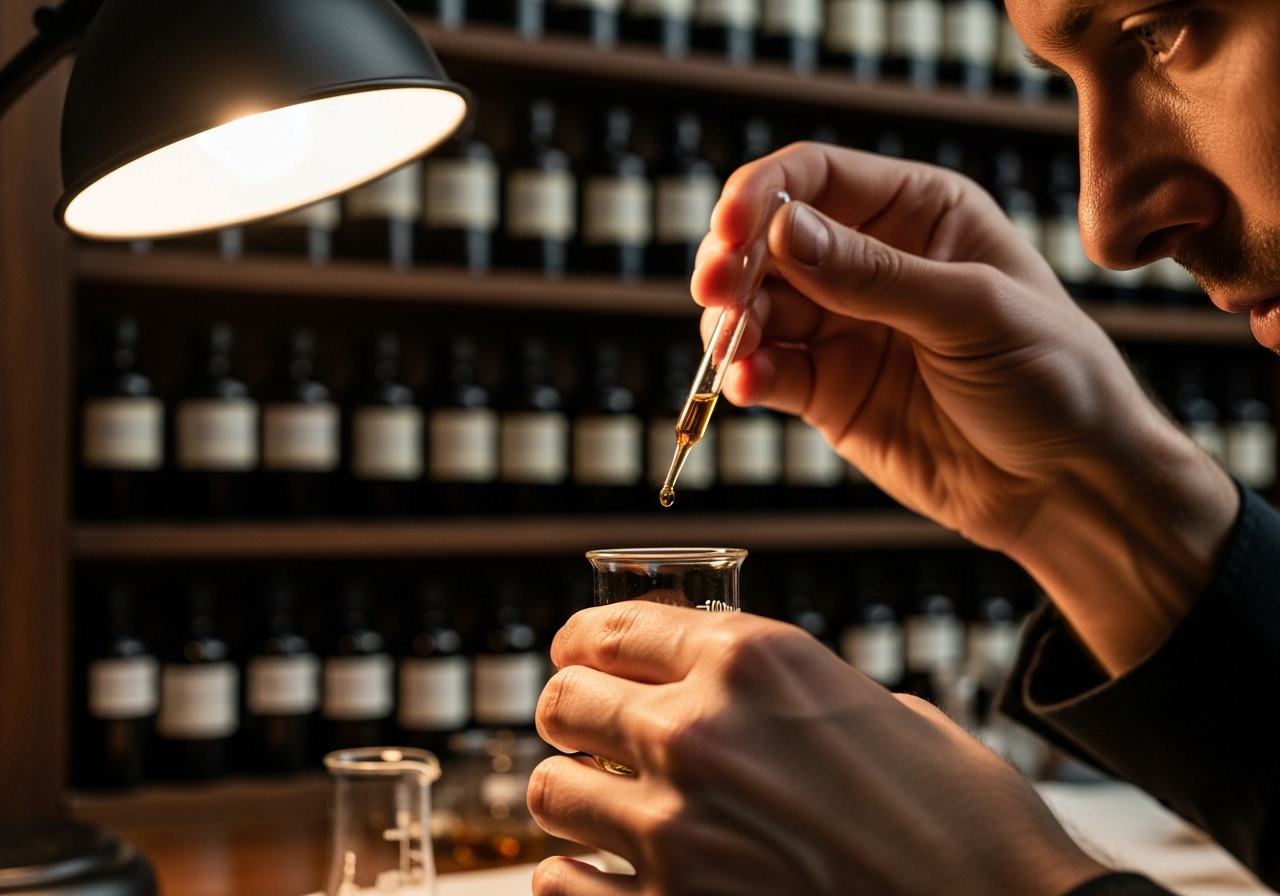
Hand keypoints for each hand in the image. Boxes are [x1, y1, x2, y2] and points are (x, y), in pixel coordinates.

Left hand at [529, 602, 1105, 895]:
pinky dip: (576, 878)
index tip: (579, 654)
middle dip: (570, 713)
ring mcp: (679, 831)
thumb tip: (736, 692)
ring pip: (549, 792)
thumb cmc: (961, 820)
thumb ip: (789, 691)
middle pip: (564, 701)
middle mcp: (700, 732)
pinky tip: (606, 874)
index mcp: (752, 661)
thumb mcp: (879, 709)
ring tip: (598, 806)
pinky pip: (560, 885)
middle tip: (584, 729)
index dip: (583, 640)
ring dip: (571, 796)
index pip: (610, 628)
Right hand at [693, 143, 1236, 673]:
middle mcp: (871, 263)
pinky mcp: (828, 391)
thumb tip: (779, 231)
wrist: (1067, 485)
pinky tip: (748, 385)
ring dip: (732, 323)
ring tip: (733, 348)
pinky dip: (747, 375)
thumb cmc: (1052, 378)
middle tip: (716, 291)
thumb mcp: (971, 311)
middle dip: (734, 262)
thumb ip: (872, 274)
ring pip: (756, 307)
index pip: (816, 178)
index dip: (761, 195)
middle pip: (769, 242)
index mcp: (918, 213)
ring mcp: (845, 328)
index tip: (730, 230)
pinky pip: (769, 371)